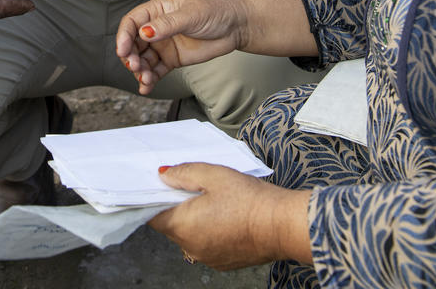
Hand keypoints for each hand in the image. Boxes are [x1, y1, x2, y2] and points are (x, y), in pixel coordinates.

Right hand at [115, 0, 250, 93]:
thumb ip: (167, 25)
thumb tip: (145, 32)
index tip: (123, 50)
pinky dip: (149, 80)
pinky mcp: (172, 60)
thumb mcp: (190, 15)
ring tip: (146, 79)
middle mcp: (157, 28)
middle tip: (135, 66)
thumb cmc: (215, 11)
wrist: (236, 26)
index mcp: (157, 10)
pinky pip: (156, 71)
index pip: (132, 23)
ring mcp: (164, 45)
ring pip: (143, 60)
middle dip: (130, 56)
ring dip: (140, 70)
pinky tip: (146, 87)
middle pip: (133, 43)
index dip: (124, 36)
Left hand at [149, 163, 312, 269]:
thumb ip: (183, 173)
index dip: (154, 198)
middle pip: (171, 224)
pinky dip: (210, 231)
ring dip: (195, 219)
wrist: (283, 225)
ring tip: (216, 201)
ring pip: (189, 235)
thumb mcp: (213, 175)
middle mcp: (190, 247)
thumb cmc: (250, 200)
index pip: (151, 215)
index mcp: (182, 225)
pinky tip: (227, 216)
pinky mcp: (222, 262)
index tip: (161, 186)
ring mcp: (207, 257)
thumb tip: (163, 176)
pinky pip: (206, 244)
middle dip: (178, 206)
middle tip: (195, 187)